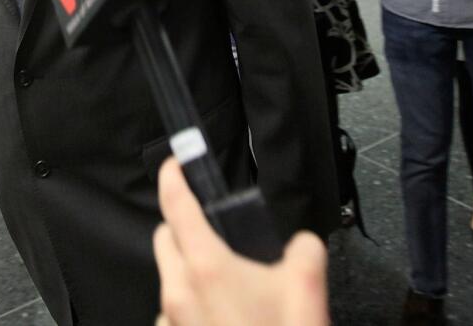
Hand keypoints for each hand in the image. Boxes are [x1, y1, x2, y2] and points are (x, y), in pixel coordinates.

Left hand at [153, 158, 329, 325]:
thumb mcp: (308, 290)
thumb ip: (304, 252)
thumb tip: (300, 246)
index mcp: (206, 267)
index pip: (177, 206)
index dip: (173, 177)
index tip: (174, 163)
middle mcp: (178, 294)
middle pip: (165, 241)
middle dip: (184, 230)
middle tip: (218, 237)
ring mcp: (169, 325)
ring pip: (169, 282)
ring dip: (189, 277)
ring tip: (228, 295)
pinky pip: (172, 317)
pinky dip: (190, 312)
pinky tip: (222, 323)